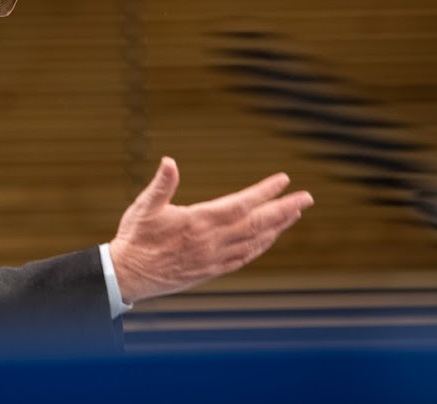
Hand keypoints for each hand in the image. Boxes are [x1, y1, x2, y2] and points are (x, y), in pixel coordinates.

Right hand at [108, 157, 312, 303]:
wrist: (129, 275)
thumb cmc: (136, 238)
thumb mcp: (144, 206)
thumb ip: (162, 184)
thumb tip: (169, 161)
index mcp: (198, 222)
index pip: (241, 204)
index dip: (265, 192)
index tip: (284, 180)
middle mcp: (212, 242)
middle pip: (257, 224)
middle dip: (284, 210)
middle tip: (307, 198)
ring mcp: (215, 258)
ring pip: (255, 242)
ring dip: (278, 227)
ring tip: (294, 214)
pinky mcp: (212, 270)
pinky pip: (245, 257)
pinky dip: (262, 246)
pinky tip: (269, 238)